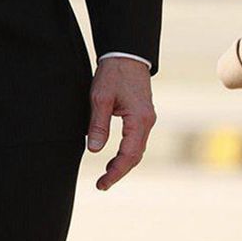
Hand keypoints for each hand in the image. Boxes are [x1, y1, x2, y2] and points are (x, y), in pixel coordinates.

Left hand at [87, 56, 156, 191]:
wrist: (126, 55)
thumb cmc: (112, 74)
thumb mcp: (100, 98)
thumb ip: (98, 124)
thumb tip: (95, 150)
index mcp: (139, 120)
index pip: (128, 155)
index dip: (115, 172)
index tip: (102, 184)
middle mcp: (147, 123)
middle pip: (135, 156)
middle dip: (119, 172)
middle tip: (102, 185)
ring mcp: (146, 120)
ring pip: (137, 150)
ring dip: (123, 164)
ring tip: (106, 175)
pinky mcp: (142, 116)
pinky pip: (136, 141)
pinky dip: (126, 153)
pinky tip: (114, 158)